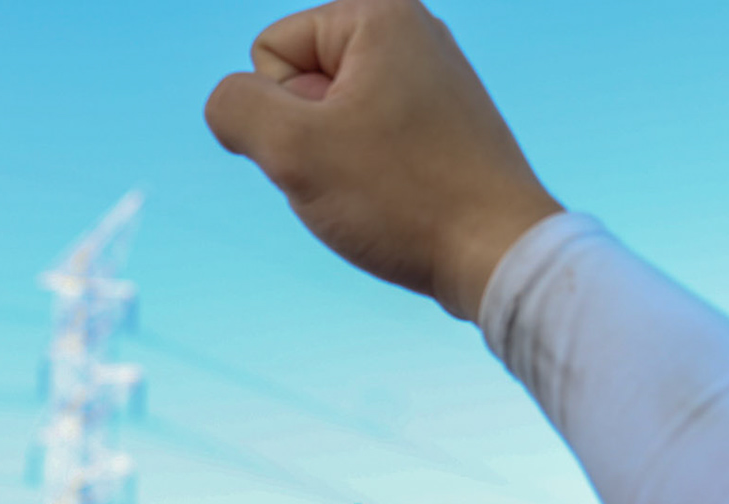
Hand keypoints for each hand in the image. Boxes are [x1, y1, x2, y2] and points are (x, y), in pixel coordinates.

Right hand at [204, 0, 562, 321]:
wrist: (499, 254)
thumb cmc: (403, 198)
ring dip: (334, 165)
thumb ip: (234, 108)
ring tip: (384, 190)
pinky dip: (371, 179)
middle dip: (308, 139)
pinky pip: (370, 146)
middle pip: (299, 84)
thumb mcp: (293, 150)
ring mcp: (432, 78)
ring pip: (331, 122)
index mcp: (378, 14)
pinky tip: (403, 202)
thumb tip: (229, 105)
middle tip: (359, 173)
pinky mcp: (444, 124)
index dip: (281, 114)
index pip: (269, 51)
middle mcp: (412, 32)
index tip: (335, 144)